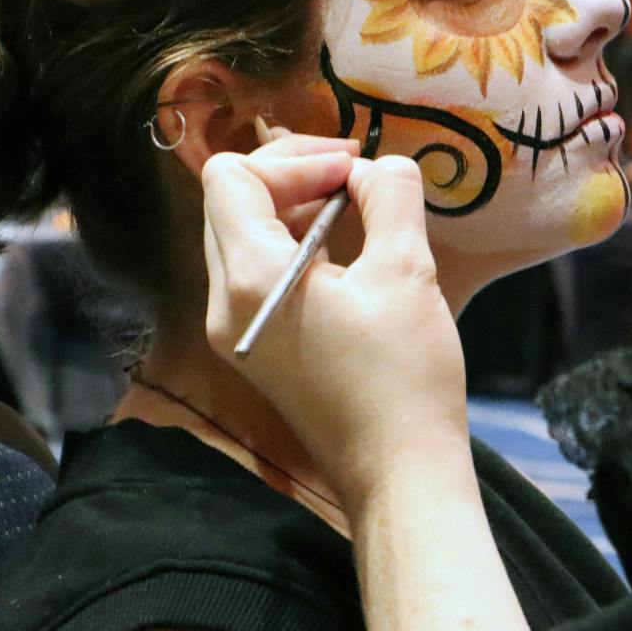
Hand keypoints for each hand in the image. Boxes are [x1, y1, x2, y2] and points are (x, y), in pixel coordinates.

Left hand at [202, 144, 470, 508]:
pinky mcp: (255, 347)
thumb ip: (390, 199)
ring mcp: (234, 329)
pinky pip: (257, 272)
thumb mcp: (406, 273)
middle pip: (230, 201)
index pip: (232, 176)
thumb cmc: (404, 376)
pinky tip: (348, 252)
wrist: (398, 473)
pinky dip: (295, 245)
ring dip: (295, 209)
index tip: (352, 171)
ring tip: (357, 210)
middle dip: (292, 176)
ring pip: (242, 235)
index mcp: (251, 278)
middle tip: (355, 179)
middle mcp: (225, 302)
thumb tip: (378, 167)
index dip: (293, 158)